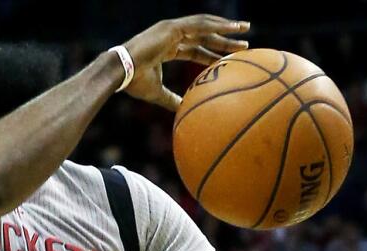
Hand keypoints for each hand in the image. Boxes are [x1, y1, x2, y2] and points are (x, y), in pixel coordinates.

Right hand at [122, 15, 249, 110]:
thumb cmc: (134, 82)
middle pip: (204, 36)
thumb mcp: (158, 93)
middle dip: (224, 38)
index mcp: (167, 48)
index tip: (231, 59)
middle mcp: (170, 36)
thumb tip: (184, 110)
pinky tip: (232, 27)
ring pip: (204, 26)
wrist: (121, 72)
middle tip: (244, 41)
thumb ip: (171, 99)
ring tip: (245, 28)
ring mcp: (171, 29)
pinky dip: (217, 25)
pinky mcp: (171, 27)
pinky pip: (199, 24)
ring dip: (225, 27)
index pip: (195, 49)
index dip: (213, 53)